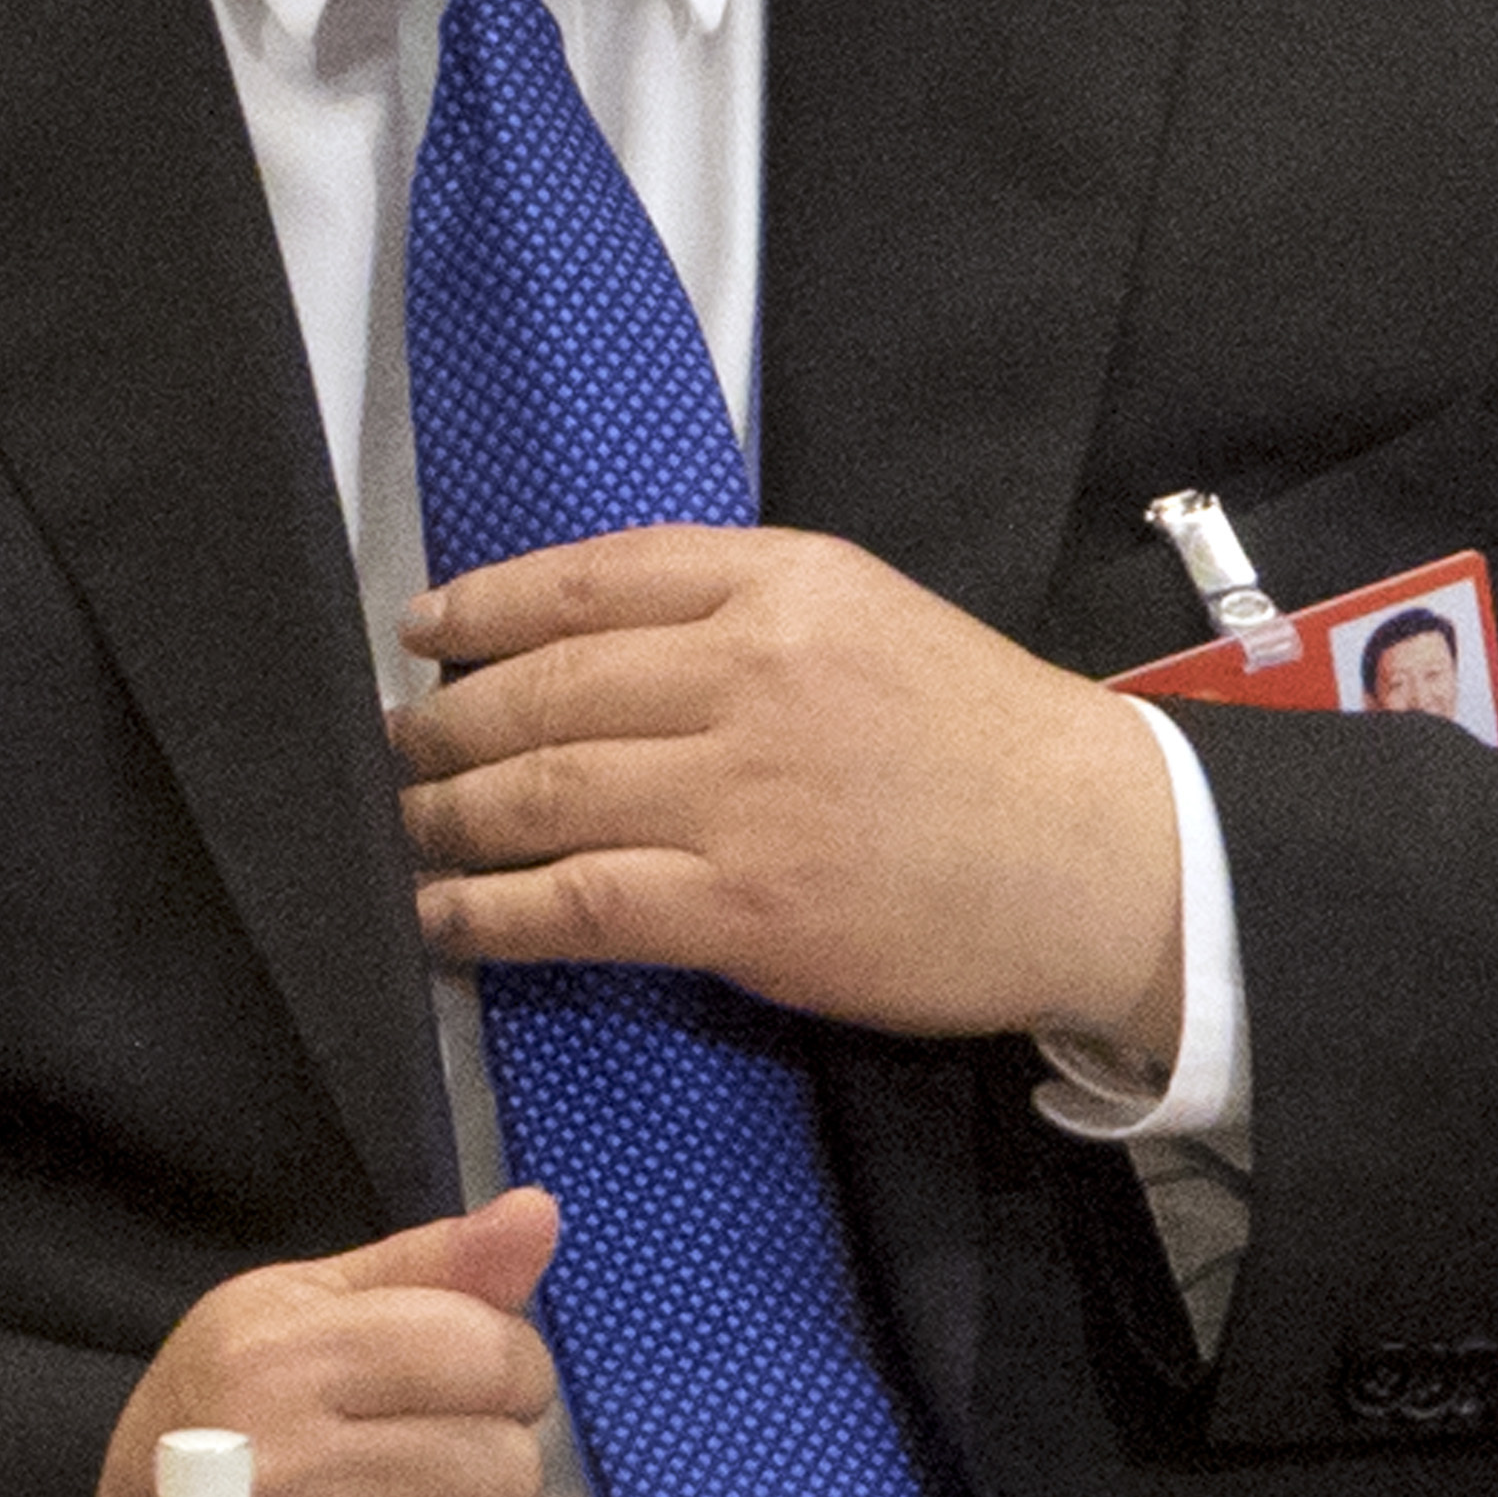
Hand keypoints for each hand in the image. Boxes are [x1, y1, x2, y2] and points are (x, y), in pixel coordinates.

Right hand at [97, 1189, 559, 1496]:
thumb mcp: (301, 1306)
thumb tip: (539, 1212)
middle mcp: (292, 1475)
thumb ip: (432, 1263)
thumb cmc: (225, 1411)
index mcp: (286, 1362)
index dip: (506, 1364)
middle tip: (426, 1460)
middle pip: (509, 1467)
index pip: (493, 1353)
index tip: (463, 1380)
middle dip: (490, 1456)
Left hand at [393, 523, 1183, 1057]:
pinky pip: (575, 903)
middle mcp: (752, 668)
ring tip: (412, 831)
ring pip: (542, 792)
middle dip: (447, 722)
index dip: (483, 606)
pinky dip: (489, 913)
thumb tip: (587, 637)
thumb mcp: (868, 613)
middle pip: (546, 687)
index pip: (589, 577)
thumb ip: (740, 606)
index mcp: (783, 579)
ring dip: (449, 816)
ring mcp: (743, 790)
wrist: (1096, 854)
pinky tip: (447, 919)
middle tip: (401, 747)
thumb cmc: (983, 737)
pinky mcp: (744, 906)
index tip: (423, 630)